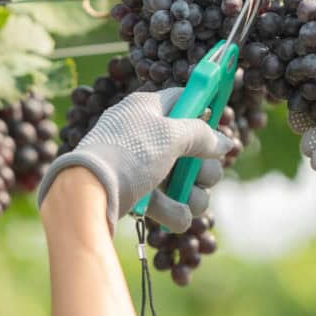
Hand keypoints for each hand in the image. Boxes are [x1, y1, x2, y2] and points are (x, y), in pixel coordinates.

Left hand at [38, 88, 232, 233]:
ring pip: (184, 179)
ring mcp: (140, 164)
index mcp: (147, 108)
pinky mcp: (136, 192)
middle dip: (204, 167)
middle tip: (201, 175)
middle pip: (191, 147)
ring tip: (188, 200)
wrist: (89, 193)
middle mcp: (144, 133)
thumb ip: (201, 135)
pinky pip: (167, 201)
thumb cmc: (128, 154)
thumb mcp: (170, 136)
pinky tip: (174, 217)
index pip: (183, 98)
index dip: (204, 109)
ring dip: (193, 193)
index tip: (219, 121)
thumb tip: (225, 142)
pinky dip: (173, 210)